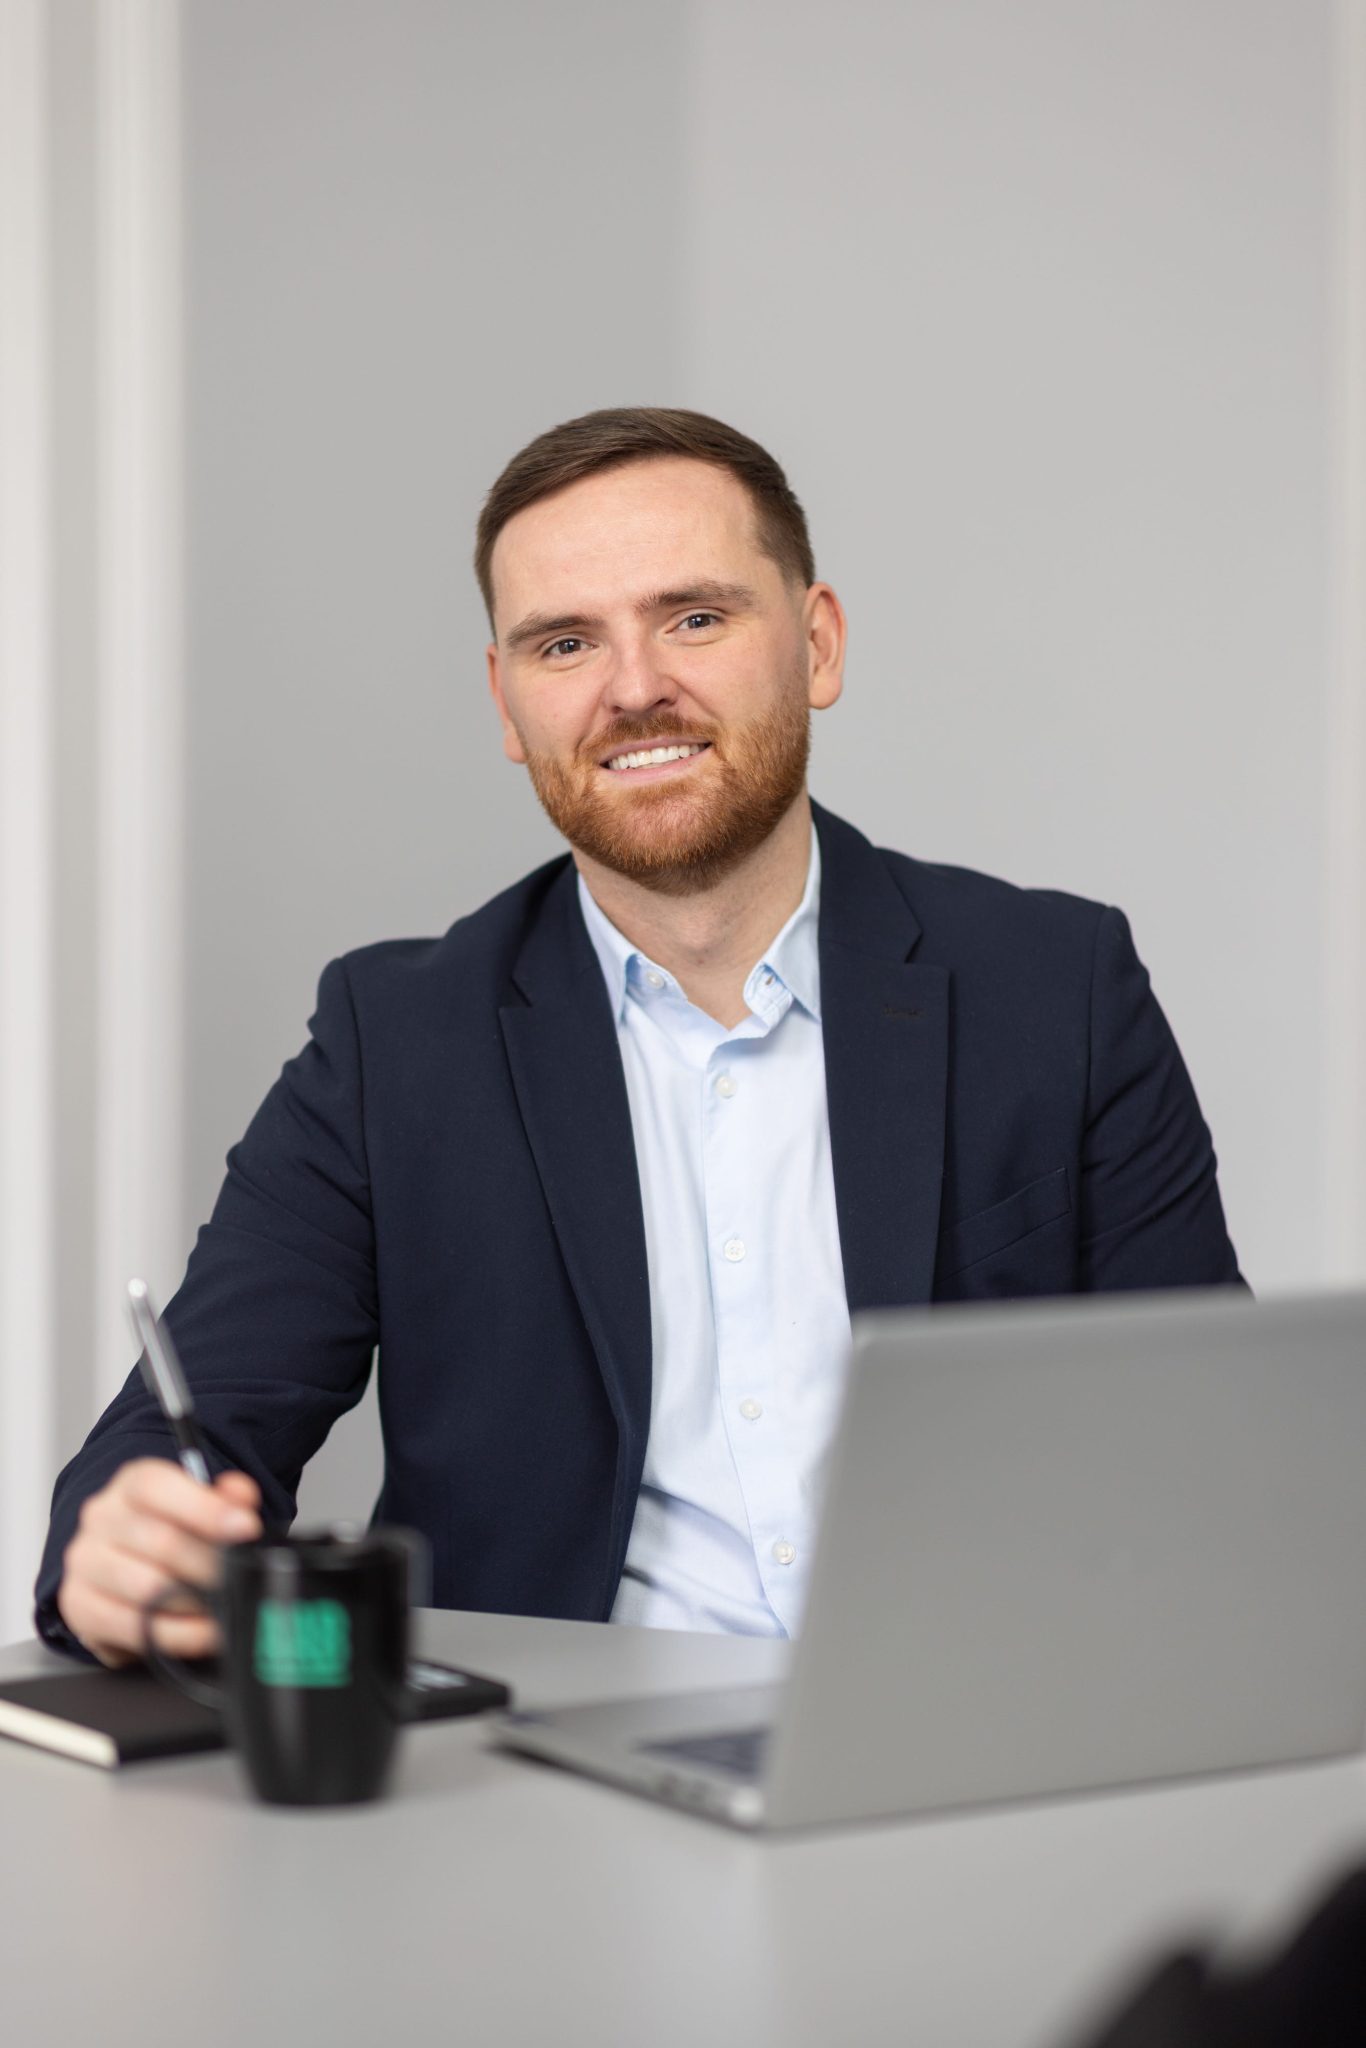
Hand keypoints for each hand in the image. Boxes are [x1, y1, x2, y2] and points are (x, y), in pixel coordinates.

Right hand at [55, 1458, 262, 1667]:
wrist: (122, 1571)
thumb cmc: (170, 1533)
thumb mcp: (201, 1506)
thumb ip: (227, 1497)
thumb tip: (241, 1497)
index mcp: (131, 1484)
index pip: (158, 1487)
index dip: (205, 1509)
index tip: (245, 1528)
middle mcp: (101, 1517)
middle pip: (159, 1542)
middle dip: (210, 1565)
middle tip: (241, 1579)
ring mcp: (85, 1562)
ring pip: (146, 1588)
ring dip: (196, 1604)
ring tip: (226, 1608)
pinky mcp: (80, 1606)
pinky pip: (133, 1627)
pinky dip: (179, 1635)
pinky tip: (204, 1633)